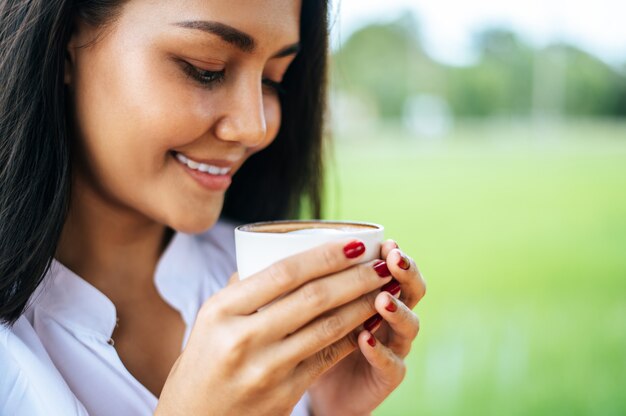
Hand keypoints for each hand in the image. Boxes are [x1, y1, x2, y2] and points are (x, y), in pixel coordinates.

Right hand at [155, 239, 394, 415]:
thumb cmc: (203, 363)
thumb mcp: (209, 319)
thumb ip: (244, 288)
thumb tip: (280, 256)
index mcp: (222, 310)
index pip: (284, 272)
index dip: (326, 255)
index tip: (355, 244)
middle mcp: (244, 338)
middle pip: (313, 297)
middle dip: (356, 278)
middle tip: (381, 265)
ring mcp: (266, 369)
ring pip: (328, 327)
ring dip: (363, 305)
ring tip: (384, 289)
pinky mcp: (284, 394)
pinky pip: (328, 357)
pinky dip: (353, 337)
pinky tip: (369, 322)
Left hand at [308, 240, 425, 415]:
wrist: (320, 389)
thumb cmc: (315, 337)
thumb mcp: (311, 305)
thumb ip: (310, 280)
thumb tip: (282, 246)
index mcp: (376, 293)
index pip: (394, 268)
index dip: (392, 254)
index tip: (385, 241)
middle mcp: (391, 317)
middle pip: (412, 290)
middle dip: (406, 273)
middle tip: (394, 261)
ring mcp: (393, 347)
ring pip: (409, 325)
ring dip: (397, 309)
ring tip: (381, 300)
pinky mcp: (388, 376)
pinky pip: (392, 364)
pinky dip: (380, 351)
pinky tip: (365, 339)